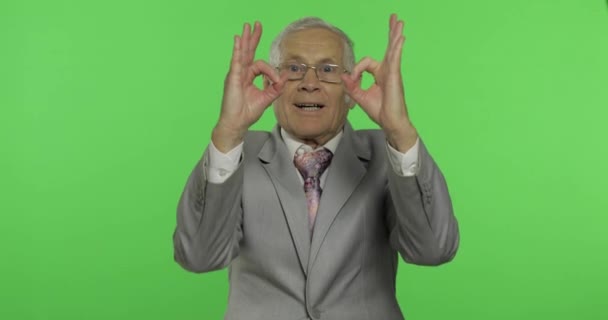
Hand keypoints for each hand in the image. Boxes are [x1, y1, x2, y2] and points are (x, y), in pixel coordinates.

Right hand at [213, 22, 286, 151]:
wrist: (237, 123)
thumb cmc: (247, 112)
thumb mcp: (266, 98)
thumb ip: (275, 88)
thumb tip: (285, 77)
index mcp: (249, 76)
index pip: (261, 65)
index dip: (272, 71)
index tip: (278, 82)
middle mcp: (242, 73)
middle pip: (248, 51)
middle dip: (252, 38)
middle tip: (256, 24)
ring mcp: (236, 74)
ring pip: (242, 53)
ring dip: (245, 39)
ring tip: (247, 27)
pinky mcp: (232, 78)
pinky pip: (236, 61)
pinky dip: (237, 51)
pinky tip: (238, 41)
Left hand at [342, 14, 417, 151]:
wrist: (390, 122)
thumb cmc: (380, 111)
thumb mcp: (360, 96)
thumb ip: (352, 85)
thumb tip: (344, 74)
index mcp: (380, 75)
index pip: (367, 63)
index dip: (357, 69)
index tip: (352, 80)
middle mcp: (388, 71)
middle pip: (389, 47)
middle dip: (391, 33)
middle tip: (394, 19)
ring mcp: (392, 73)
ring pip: (393, 49)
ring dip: (395, 35)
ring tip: (399, 22)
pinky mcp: (395, 76)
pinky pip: (395, 59)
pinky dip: (396, 48)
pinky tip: (400, 37)